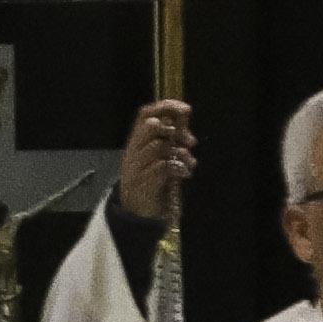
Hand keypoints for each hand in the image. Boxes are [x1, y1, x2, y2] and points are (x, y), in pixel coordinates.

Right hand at [119, 100, 196, 221]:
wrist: (136, 214)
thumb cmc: (151, 183)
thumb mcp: (158, 159)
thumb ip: (169, 143)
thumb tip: (186, 128)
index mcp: (136, 143)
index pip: (145, 115)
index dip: (165, 107)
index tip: (186, 109)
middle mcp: (133, 152)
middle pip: (150, 127)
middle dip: (173, 130)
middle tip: (188, 142)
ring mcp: (136, 168)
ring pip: (158, 146)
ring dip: (180, 153)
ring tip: (189, 163)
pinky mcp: (144, 183)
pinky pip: (162, 166)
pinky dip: (178, 168)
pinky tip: (185, 174)